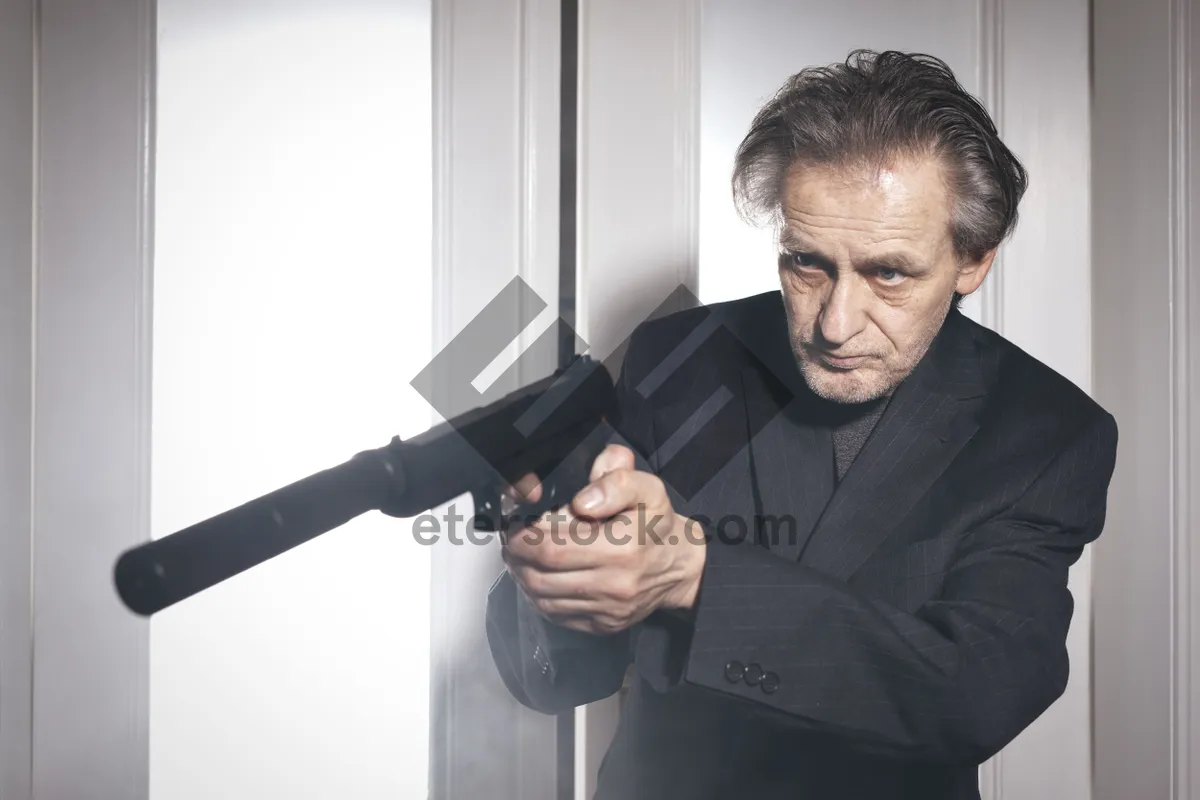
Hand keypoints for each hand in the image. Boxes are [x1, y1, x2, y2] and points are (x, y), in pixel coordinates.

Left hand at [501, 445, 705, 634]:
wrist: (681, 567)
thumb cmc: (657, 524)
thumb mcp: (647, 488)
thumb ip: (616, 481)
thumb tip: (581, 501)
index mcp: (622, 548)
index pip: (551, 549)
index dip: (522, 538)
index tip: (514, 525)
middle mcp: (614, 585)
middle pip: (540, 577)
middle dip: (517, 558)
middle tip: (511, 541)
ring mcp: (607, 611)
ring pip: (543, 600)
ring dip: (524, 578)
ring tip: (521, 558)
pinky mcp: (603, 626)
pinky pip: (557, 615)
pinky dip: (540, 597)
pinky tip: (540, 577)